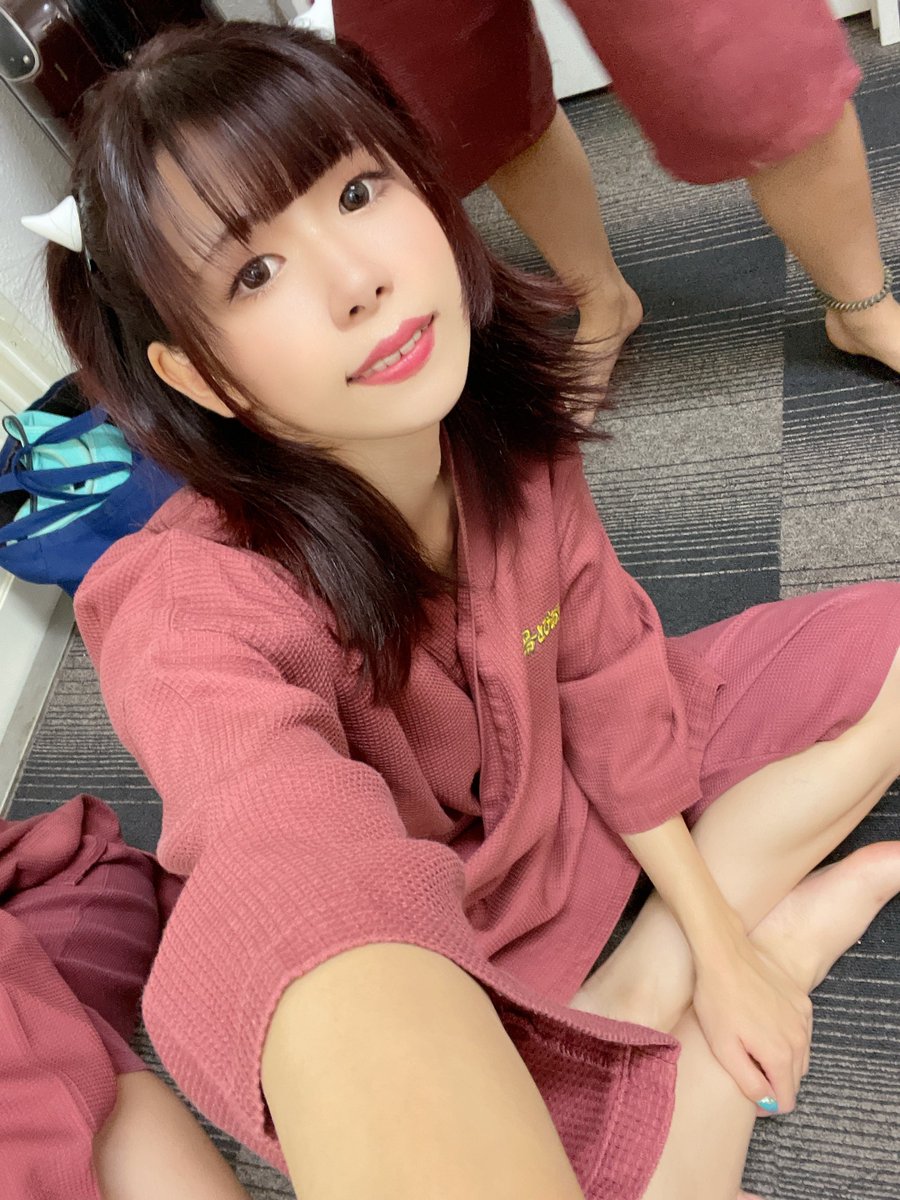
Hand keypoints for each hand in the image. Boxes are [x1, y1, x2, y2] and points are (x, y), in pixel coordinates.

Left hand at [692, 932, 811, 1114]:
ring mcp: (803, 1018)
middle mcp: (799, 1039)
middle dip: (775, 1083)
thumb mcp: (724, 1048)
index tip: (749, 1093)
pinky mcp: (802, 1000)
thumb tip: (768, 1103)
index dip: (767, 1104)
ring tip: (754, 1048)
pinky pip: (802, 1032)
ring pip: (801, 1057)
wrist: (724, 953)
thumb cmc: (717, 999)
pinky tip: (765, 1027)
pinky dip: (788, 1038)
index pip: (787, 1100)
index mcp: (781, 1055)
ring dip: (783, 1061)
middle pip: (795, 1080)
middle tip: (748, 1068)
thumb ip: (749, 1082)